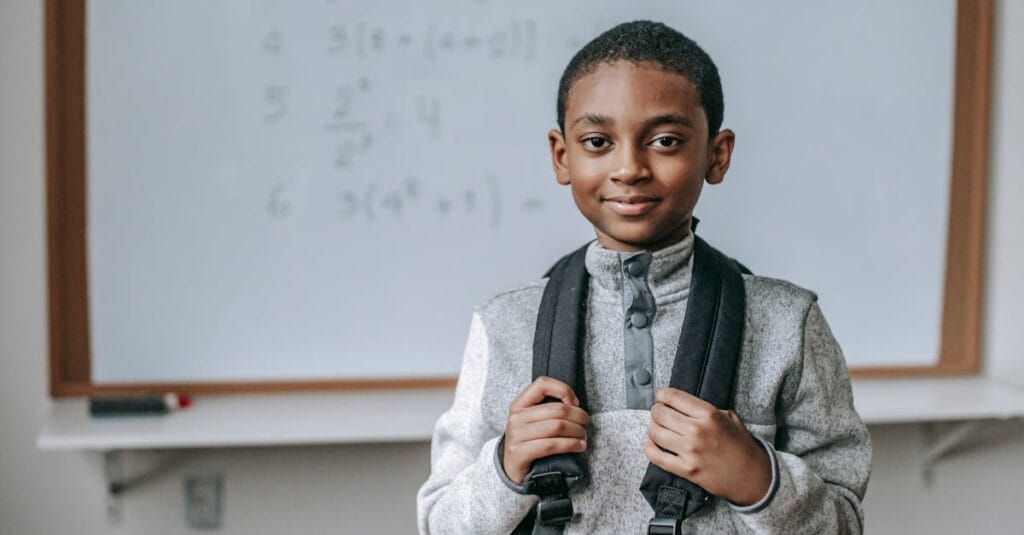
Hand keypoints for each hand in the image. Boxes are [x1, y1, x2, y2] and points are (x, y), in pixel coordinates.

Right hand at [502, 376, 589, 484]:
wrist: (511, 469)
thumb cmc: (528, 442)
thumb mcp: (532, 421)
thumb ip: (548, 409)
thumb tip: (575, 404)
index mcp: (519, 404)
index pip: (542, 384)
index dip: (563, 390)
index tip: (575, 403)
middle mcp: (516, 417)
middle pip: (556, 410)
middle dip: (578, 416)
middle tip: (586, 423)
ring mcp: (516, 435)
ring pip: (557, 427)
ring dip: (577, 432)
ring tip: (583, 436)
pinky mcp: (520, 452)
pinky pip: (552, 445)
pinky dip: (571, 444)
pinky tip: (579, 446)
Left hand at [644, 387, 770, 505]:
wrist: (751, 475)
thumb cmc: (741, 445)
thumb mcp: (729, 417)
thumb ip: (705, 409)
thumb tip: (680, 405)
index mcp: (709, 414)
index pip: (672, 397)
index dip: (662, 395)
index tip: (662, 397)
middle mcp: (697, 430)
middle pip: (659, 414)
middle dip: (656, 411)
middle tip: (659, 413)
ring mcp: (690, 451)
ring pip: (655, 432)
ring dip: (652, 428)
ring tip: (657, 428)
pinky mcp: (686, 469)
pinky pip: (656, 456)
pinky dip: (649, 448)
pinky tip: (652, 444)